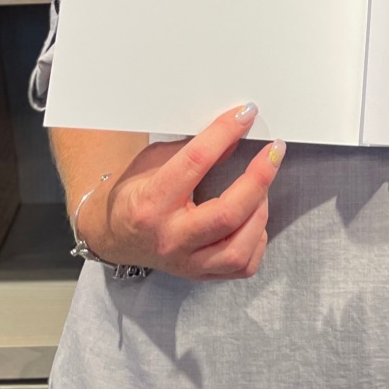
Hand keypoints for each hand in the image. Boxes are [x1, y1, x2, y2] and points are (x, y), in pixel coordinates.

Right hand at [84, 102, 284, 280]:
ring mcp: (186, 262)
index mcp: (151, 202)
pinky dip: (256, 238)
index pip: (195, 162)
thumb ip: (193, 150)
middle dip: (258, 177)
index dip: (225, 133)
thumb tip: (235, 134)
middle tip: (274, 151)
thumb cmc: (135, 192)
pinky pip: (242, 266)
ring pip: (238, 248)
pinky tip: (253, 219)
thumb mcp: (155, 160)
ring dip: (260, 212)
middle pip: (227, 213)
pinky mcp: (200, 275)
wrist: (114, 236)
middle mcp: (170, 237)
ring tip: (261, 188)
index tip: (246, 114)